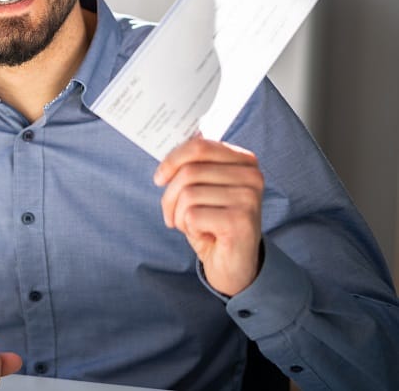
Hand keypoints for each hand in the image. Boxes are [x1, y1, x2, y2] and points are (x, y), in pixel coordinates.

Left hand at [153, 137, 263, 295]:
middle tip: (171, 215)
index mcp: (244, 160)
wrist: (233, 265)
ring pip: (188, 194)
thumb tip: (173, 145)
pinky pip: (192, 215)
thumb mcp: (203, 188)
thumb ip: (193, 165)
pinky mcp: (240, 221)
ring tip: (192, 226)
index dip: (172, 160)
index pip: (199, 146)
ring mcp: (249, 198)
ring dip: (178, 215)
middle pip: (189, 172)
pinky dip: (189, 228)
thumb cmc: (213, 222)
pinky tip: (204, 235)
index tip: (159, 178)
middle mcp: (252, 176)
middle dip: (170, 196)